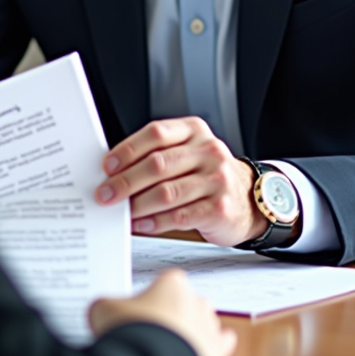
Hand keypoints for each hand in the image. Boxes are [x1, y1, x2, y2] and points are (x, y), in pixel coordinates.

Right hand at [89, 269, 236, 355]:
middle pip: (185, 300)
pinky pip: (223, 341)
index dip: (152, 297)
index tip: (142, 310)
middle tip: (153, 328)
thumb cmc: (130, 333)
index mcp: (171, 282)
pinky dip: (214, 344)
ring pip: (204, 320)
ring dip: (192, 328)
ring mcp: (207, 325)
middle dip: (173, 312)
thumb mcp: (104, 308)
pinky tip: (201, 349)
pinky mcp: (216, 350)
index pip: (165, 283)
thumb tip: (104, 309)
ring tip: (171, 343)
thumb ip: (109, 304)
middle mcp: (194, 299)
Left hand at [95, 117, 265, 246]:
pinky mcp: (219, 208)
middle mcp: (208, 151)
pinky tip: (142, 225)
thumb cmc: (208, 175)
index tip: (107, 166)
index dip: (128, 149)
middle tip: (106, 194)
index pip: (156, 133)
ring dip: (137, 204)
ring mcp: (216, 179)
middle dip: (126, 181)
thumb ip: (159, 154)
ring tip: (122, 212)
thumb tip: (116, 171)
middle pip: (158, 164)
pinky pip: (180, 216)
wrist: (249, 198)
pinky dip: (155, 222)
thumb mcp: (190, 152)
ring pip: (167, 192)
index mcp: (195, 130)